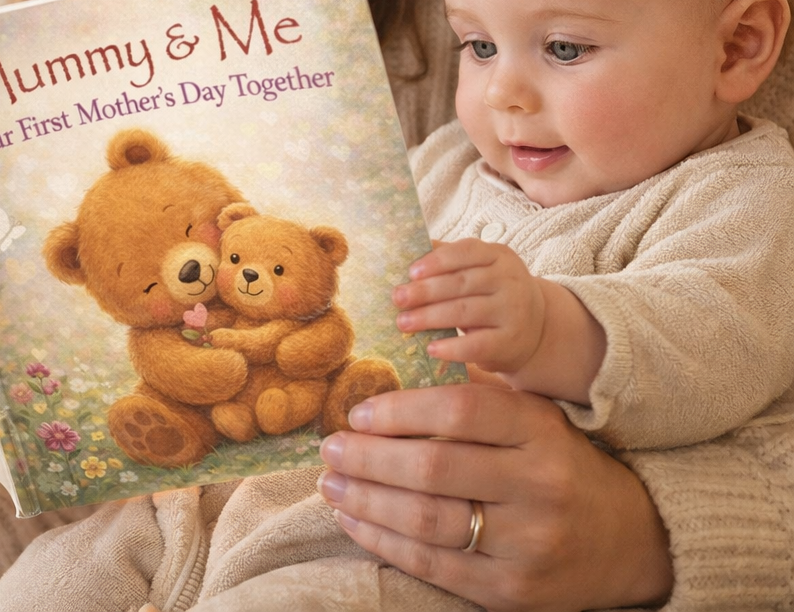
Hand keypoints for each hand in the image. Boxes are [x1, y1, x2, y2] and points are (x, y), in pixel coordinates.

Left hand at [317, 385, 672, 611]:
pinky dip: (384, 542)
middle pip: (435, 467)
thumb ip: (478, 392)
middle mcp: (538, 485)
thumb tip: (399, 365)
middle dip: (370, 457)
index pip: (460, 410)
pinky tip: (354, 522)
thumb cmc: (557, 463)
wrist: (624, 539)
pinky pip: (434, 565)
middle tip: (331, 448)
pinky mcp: (512, 591)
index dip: (401, 409)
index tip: (358, 413)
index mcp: (540, 431)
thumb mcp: (533, 417)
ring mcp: (528, 543)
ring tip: (331, 485)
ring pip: (428, 519)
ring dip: (367, 501)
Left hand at [395, 240, 543, 373]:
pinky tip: (431, 348)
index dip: (437, 260)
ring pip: (465, 312)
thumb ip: (451, 259)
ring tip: (404, 323)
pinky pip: (477, 344)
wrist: (535, 329)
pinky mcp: (510, 342)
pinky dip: (451, 347)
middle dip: (425, 291)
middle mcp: (510, 281)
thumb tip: (407, 252)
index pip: (467, 251)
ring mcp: (512, 311)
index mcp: (499, 256)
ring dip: (429, 318)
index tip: (411, 272)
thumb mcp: (481, 270)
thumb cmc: (493, 294)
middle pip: (461, 283)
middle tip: (397, 298)